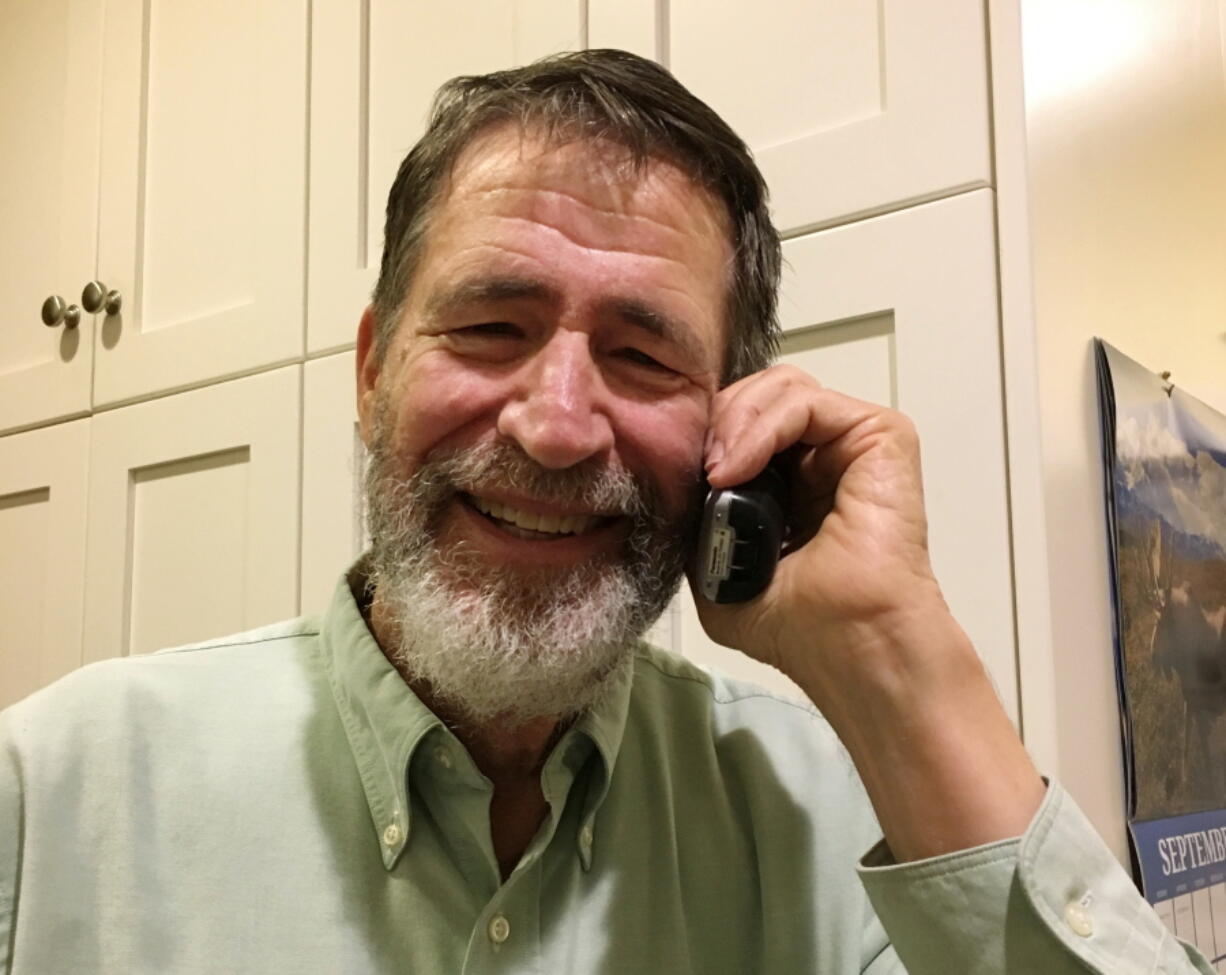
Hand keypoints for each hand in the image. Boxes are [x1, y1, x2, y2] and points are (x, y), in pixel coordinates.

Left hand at [693, 365, 1044, 859]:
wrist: (854, 648)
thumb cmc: (800, 626)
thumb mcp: (716, 572)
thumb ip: (695, 522)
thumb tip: (668, 482)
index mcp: (787, 483)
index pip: (737, 422)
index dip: (703, 436)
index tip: (674, 474)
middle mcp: (821, 456)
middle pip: (755, 394)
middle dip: (716, 421)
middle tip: (697, 470)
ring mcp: (851, 443)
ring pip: (779, 388)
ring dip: (733, 422)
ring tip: (717, 472)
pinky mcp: (881, 436)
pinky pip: (806, 401)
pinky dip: (761, 425)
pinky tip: (736, 467)